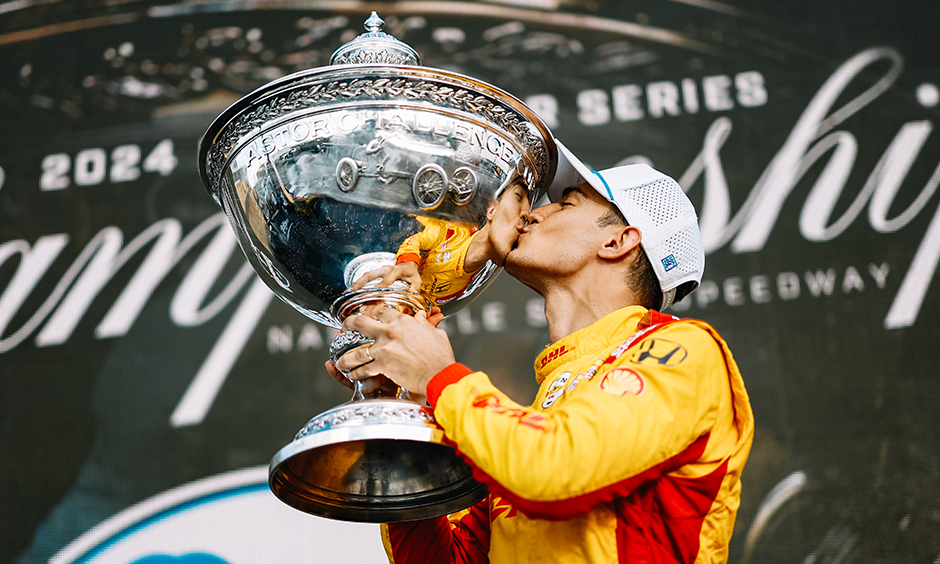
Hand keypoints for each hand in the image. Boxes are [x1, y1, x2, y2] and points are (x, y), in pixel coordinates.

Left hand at [334, 305, 454, 396]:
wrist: (439, 374)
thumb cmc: (440, 356)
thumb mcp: (434, 333)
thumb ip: (424, 323)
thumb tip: (421, 316)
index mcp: (402, 321)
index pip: (379, 309)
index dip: (368, 309)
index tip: (364, 311)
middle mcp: (390, 332)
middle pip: (359, 323)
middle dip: (348, 324)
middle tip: (344, 327)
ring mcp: (384, 349)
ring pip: (356, 351)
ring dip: (346, 357)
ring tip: (340, 361)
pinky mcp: (382, 365)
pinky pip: (363, 369)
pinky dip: (356, 373)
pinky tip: (353, 375)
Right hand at [350, 262, 421, 292]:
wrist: (409, 262)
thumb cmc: (412, 272)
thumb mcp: (417, 282)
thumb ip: (414, 291)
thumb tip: (410, 302)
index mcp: (396, 271)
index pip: (386, 282)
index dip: (379, 290)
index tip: (374, 299)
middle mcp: (387, 269)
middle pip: (372, 275)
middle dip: (362, 283)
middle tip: (355, 292)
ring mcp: (382, 269)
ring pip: (368, 274)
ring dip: (359, 282)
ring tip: (352, 291)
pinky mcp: (379, 271)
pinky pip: (368, 275)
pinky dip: (361, 281)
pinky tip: (356, 288)